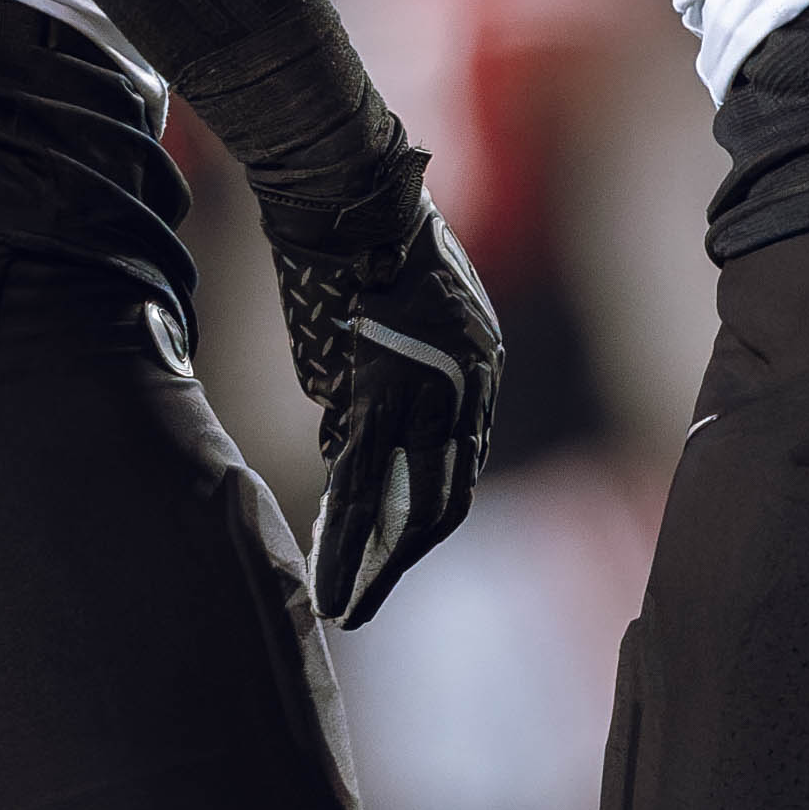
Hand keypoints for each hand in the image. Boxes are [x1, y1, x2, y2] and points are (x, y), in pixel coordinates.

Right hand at [268, 180, 501, 625]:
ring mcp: (424, 398)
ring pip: (401, 506)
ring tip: (343, 608)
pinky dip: (344, 544)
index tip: (396, 549)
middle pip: (442, 499)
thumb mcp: (412, 312)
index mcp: (479, 371)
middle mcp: (464, 392)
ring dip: (373, 568)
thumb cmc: (373, 244)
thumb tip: (343, 433)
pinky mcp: (374, 398)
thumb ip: (391, 376)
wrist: (355, 200)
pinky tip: (329, 581)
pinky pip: (358, 488)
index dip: (425, 515)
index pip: (458, 466)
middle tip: (368, 601)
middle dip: (403, 557)